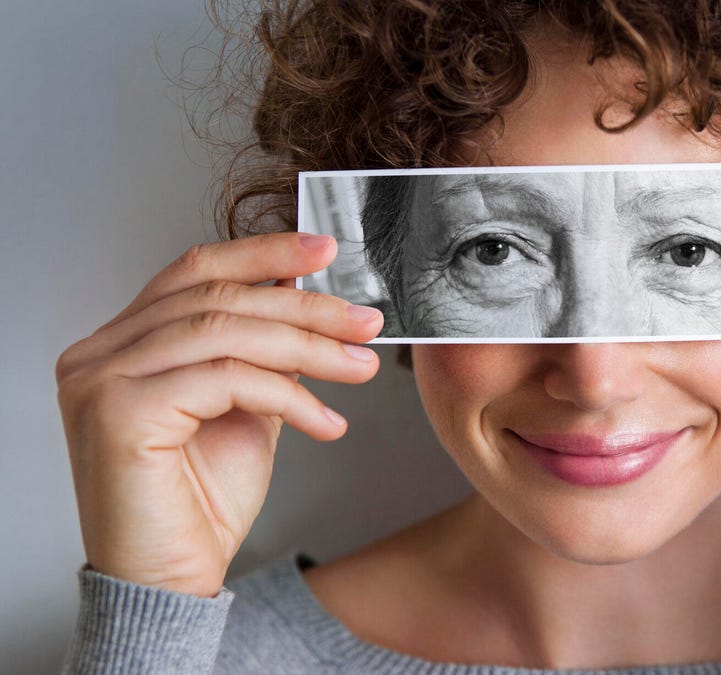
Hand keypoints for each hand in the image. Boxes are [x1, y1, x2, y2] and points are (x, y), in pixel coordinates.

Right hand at [56, 233, 382, 596]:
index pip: (195, 272)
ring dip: (309, 348)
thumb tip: (307, 294)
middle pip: (218, 299)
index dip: (264, 253)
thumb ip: (263, 351)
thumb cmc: (200, 499)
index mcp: (122, 342)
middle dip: (305, 307)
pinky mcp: (120, 413)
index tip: (326, 250)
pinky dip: (288, 396)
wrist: (171, 579)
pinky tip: (327, 422)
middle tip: (366, 322)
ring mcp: (100, 380)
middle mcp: (98, 354)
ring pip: (226, 334)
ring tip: (361, 367)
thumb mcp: (245, 406)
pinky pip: (225, 379)